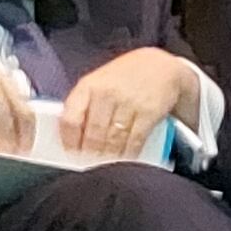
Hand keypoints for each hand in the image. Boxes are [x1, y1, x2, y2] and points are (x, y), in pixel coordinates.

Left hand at [55, 49, 203, 161]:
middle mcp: (107, 94)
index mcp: (88, 86)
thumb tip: (71, 135)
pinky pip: (134, 141)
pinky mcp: (149, 113)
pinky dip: (128, 155)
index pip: (71, 118)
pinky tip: (124, 160)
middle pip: (93, 133)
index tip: (70, 152)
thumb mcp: (98, 81)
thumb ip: (84, 104)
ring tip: (104, 165)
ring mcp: (129, 103)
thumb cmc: (124, 77)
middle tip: (88, 163)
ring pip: (112, 140)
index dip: (69, 139)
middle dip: (89, 152)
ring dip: (107, 157)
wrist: (161, 66)